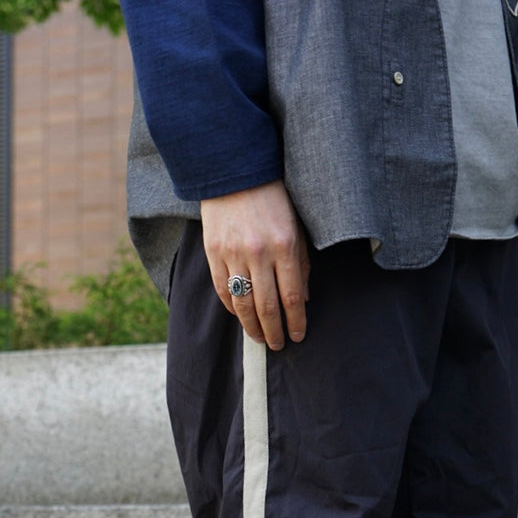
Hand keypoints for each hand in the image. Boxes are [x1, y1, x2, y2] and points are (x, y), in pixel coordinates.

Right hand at [200, 180, 309, 350]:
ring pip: (244, 303)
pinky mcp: (213, 253)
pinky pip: (223, 290)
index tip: (298, 335)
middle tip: (279, 345)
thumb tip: (304, 299)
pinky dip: (233, 308)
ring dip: (253, 327)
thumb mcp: (296, 226)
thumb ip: (301, 263)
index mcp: (284, 245)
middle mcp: (259, 252)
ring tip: (260, 338)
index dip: (297, 321)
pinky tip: (241, 316)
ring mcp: (233, 254)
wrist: (234, 171)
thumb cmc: (272, 199)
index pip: (293, 296)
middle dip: (275, 331)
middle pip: (268, 306)